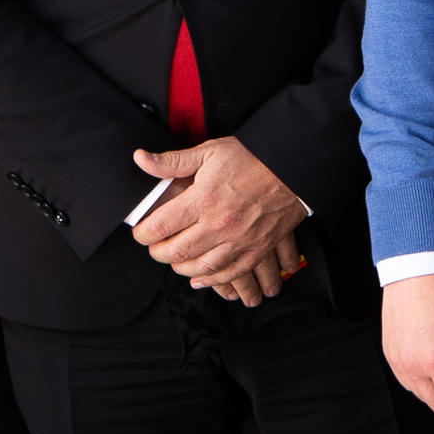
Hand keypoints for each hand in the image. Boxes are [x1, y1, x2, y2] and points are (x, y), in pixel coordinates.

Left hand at [130, 139, 307, 295]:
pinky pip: (230, 274)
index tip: (142, 232)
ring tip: (176, 259)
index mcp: (203, 199)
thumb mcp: (209, 152)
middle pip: (176, 252)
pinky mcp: (257, 250)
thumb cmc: (252, 158)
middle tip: (156, 246)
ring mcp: (239, 241)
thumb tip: (140, 159)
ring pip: (200, 268)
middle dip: (158, 252)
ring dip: (182, 267)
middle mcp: (219, 224)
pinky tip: (201, 277)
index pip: (159, 227)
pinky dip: (212, 280)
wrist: (293, 168)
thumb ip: (172, 161)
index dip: (143, 234)